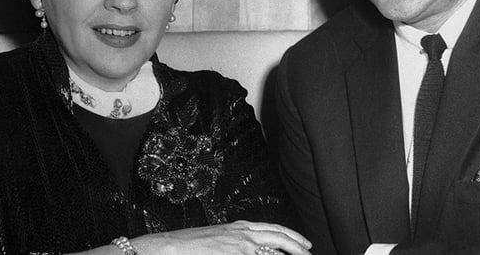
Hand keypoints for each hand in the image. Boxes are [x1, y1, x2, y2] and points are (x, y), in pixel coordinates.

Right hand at [132, 220, 311, 254]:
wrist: (170, 247)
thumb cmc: (190, 245)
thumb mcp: (218, 239)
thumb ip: (236, 243)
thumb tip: (250, 250)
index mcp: (240, 227)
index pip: (273, 229)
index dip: (290, 236)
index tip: (301, 244)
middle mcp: (244, 233)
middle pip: (279, 236)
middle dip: (297, 245)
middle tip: (309, 253)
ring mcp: (241, 245)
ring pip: (274, 248)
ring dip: (289, 252)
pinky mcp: (235, 254)